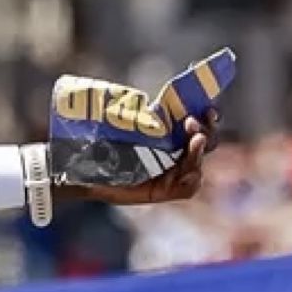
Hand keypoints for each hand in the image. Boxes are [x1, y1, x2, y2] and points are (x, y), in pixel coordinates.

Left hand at [59, 111, 217, 205]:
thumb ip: (139, 115)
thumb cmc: (101, 142)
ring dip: (198, 153)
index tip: (207, 109)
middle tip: (192, 123)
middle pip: (205, 144)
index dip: (208, 118)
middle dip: (205, 132)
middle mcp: (175, 153)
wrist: (83, 170)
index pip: (199, 126)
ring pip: (197, 165)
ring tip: (194, 141)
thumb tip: (145, 100)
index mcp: (170, 134)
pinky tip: (188, 172)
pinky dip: (191, 180)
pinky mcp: (164, 191)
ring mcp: (171, 173)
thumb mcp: (123, 123)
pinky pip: (187, 189)